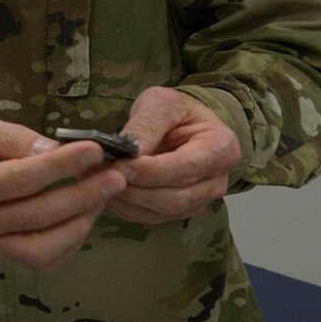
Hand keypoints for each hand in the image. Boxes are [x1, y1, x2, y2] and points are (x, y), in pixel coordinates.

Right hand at [0, 111, 126, 270]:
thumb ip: (10, 136)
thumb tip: (52, 149)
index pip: (21, 178)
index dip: (61, 165)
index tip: (94, 150)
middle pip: (39, 214)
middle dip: (84, 193)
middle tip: (116, 174)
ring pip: (45, 246)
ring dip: (82, 221)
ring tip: (105, 195)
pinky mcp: (3, 255)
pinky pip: (44, 259)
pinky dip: (71, 242)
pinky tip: (85, 216)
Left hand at [107, 86, 241, 224]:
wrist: (183, 123)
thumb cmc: (176, 110)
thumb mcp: (161, 103)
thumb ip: (147, 125)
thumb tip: (128, 151)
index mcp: (221, 148)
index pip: (187, 167)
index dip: (152, 171)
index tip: (121, 165)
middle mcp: (216, 180)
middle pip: (176, 197)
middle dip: (136, 188)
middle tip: (103, 174)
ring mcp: (201, 199)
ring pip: (163, 211)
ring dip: (129, 200)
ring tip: (99, 181)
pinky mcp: (182, 210)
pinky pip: (153, 218)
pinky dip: (127, 208)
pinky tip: (107, 192)